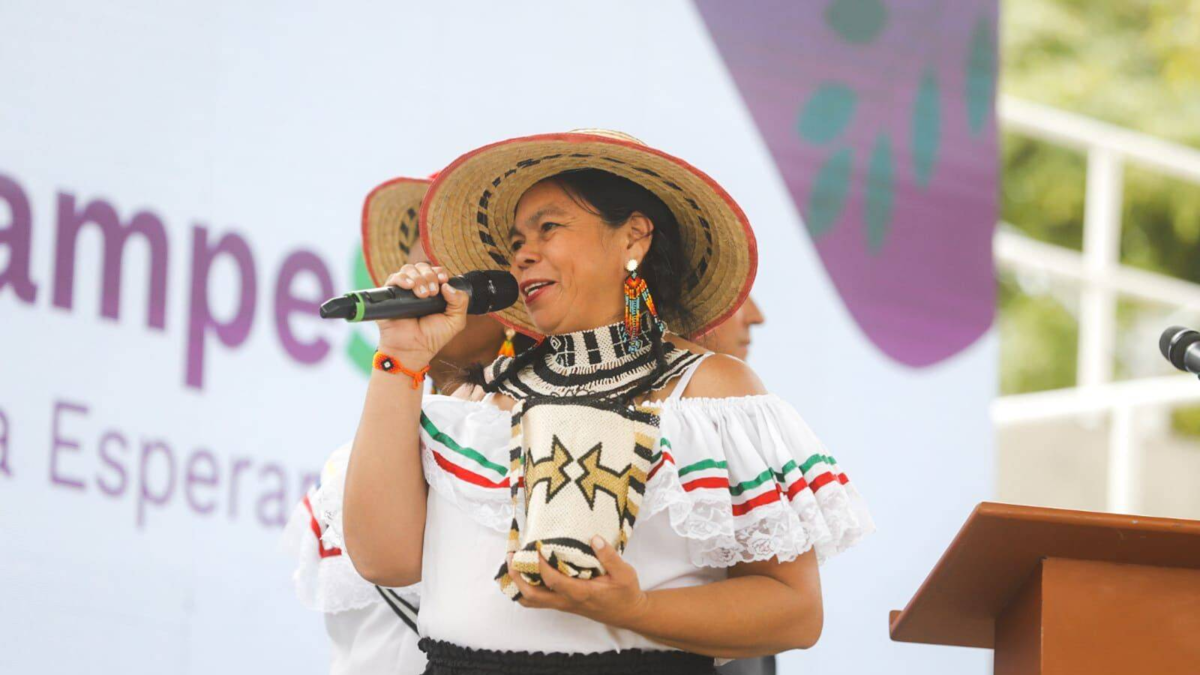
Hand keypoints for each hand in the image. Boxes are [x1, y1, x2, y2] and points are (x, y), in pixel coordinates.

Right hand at [376, 263, 468, 365]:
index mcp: (433, 291)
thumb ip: (460, 302)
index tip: (443, 280)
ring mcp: (403, 291)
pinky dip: (402, 278)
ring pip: (408, 269)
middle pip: (422, 267)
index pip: (435, 271)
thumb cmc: (433, 337)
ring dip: (418, 277)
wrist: (413, 350)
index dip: (440, 272)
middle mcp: (417, 288)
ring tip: (422, 295)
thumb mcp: (455, 321)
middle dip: (429, 276)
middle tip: (432, 292)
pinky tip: (410, 286)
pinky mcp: (389, 296)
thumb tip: (447, 285)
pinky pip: (393, 278)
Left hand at [507, 536, 650, 630]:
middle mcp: (567, 601)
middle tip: (511, 557)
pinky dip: (525, 589)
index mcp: (581, 593)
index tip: (536, 548)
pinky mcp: (562, 604)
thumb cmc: (625, 593)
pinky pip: (537, 600)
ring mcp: (563, 605)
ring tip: (511, 565)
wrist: (628, 613)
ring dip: (517, 584)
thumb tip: (594, 538)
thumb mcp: (624, 573)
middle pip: (532, 596)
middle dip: (517, 577)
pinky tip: (524, 574)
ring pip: (532, 601)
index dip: (541, 566)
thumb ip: (609, 556)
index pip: (554, 581)